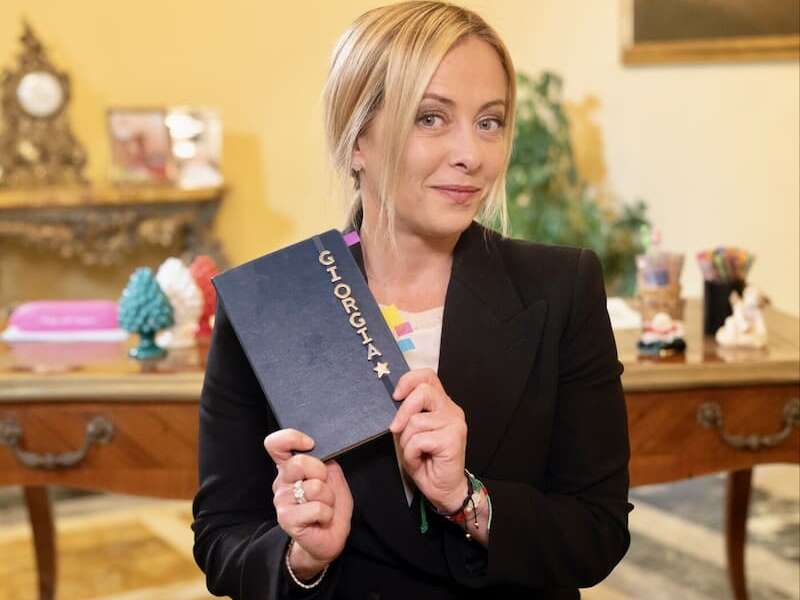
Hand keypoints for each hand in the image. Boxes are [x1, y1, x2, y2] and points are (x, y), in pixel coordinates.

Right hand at [264, 429, 352, 578]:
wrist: (329, 537)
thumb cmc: (330, 504)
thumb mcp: (332, 476)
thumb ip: (323, 461)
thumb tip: (315, 450)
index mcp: (290, 467)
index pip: (276, 444)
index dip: (291, 438)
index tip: (309, 443)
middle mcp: (281, 481)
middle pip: (300, 462)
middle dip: (322, 474)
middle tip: (324, 489)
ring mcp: (281, 500)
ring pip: (315, 487)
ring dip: (328, 499)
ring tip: (324, 507)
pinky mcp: (286, 519)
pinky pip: (317, 508)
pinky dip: (327, 514)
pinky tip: (320, 520)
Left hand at [389, 368, 468, 512]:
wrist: (443, 489)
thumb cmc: (426, 461)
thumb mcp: (410, 432)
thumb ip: (406, 414)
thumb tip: (393, 400)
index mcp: (441, 403)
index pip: (428, 376)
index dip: (409, 380)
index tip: (395, 395)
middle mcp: (451, 410)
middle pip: (423, 391)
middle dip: (403, 411)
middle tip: (395, 429)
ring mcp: (454, 424)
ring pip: (416, 420)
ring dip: (406, 441)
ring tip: (414, 453)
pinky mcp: (452, 439)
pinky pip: (419, 440)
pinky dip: (412, 453)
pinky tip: (419, 460)